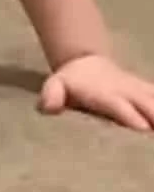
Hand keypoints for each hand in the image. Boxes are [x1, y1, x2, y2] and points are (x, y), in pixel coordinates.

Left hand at [39, 54, 153, 131]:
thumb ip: (52, 95)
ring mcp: (143, 92)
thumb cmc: (70, 83)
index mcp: (106, 94)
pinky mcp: (151, 94)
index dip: (131, 115)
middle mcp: (129, 93)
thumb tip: (47, 107)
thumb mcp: (55, 85)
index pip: (119, 106)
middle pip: (149, 105)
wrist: (86, 63)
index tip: (143, 128)